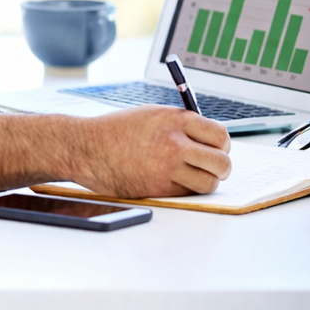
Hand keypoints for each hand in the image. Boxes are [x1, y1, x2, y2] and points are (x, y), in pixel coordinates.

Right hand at [73, 105, 231, 197]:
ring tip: (194, 177)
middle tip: (212, 168)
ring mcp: (166, 167)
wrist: (87, 147)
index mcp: (175, 119)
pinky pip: (187, 193)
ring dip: (205, 182)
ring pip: (209, 183)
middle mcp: (174, 143)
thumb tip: (208, 139)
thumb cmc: (116, 130)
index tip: (217, 149)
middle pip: (221, 162)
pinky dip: (185, 190)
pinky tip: (172, 182)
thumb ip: (181, 124)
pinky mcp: (157, 188)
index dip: (222, 145)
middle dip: (220, 167)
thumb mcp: (152, 115)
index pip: (220, 135)